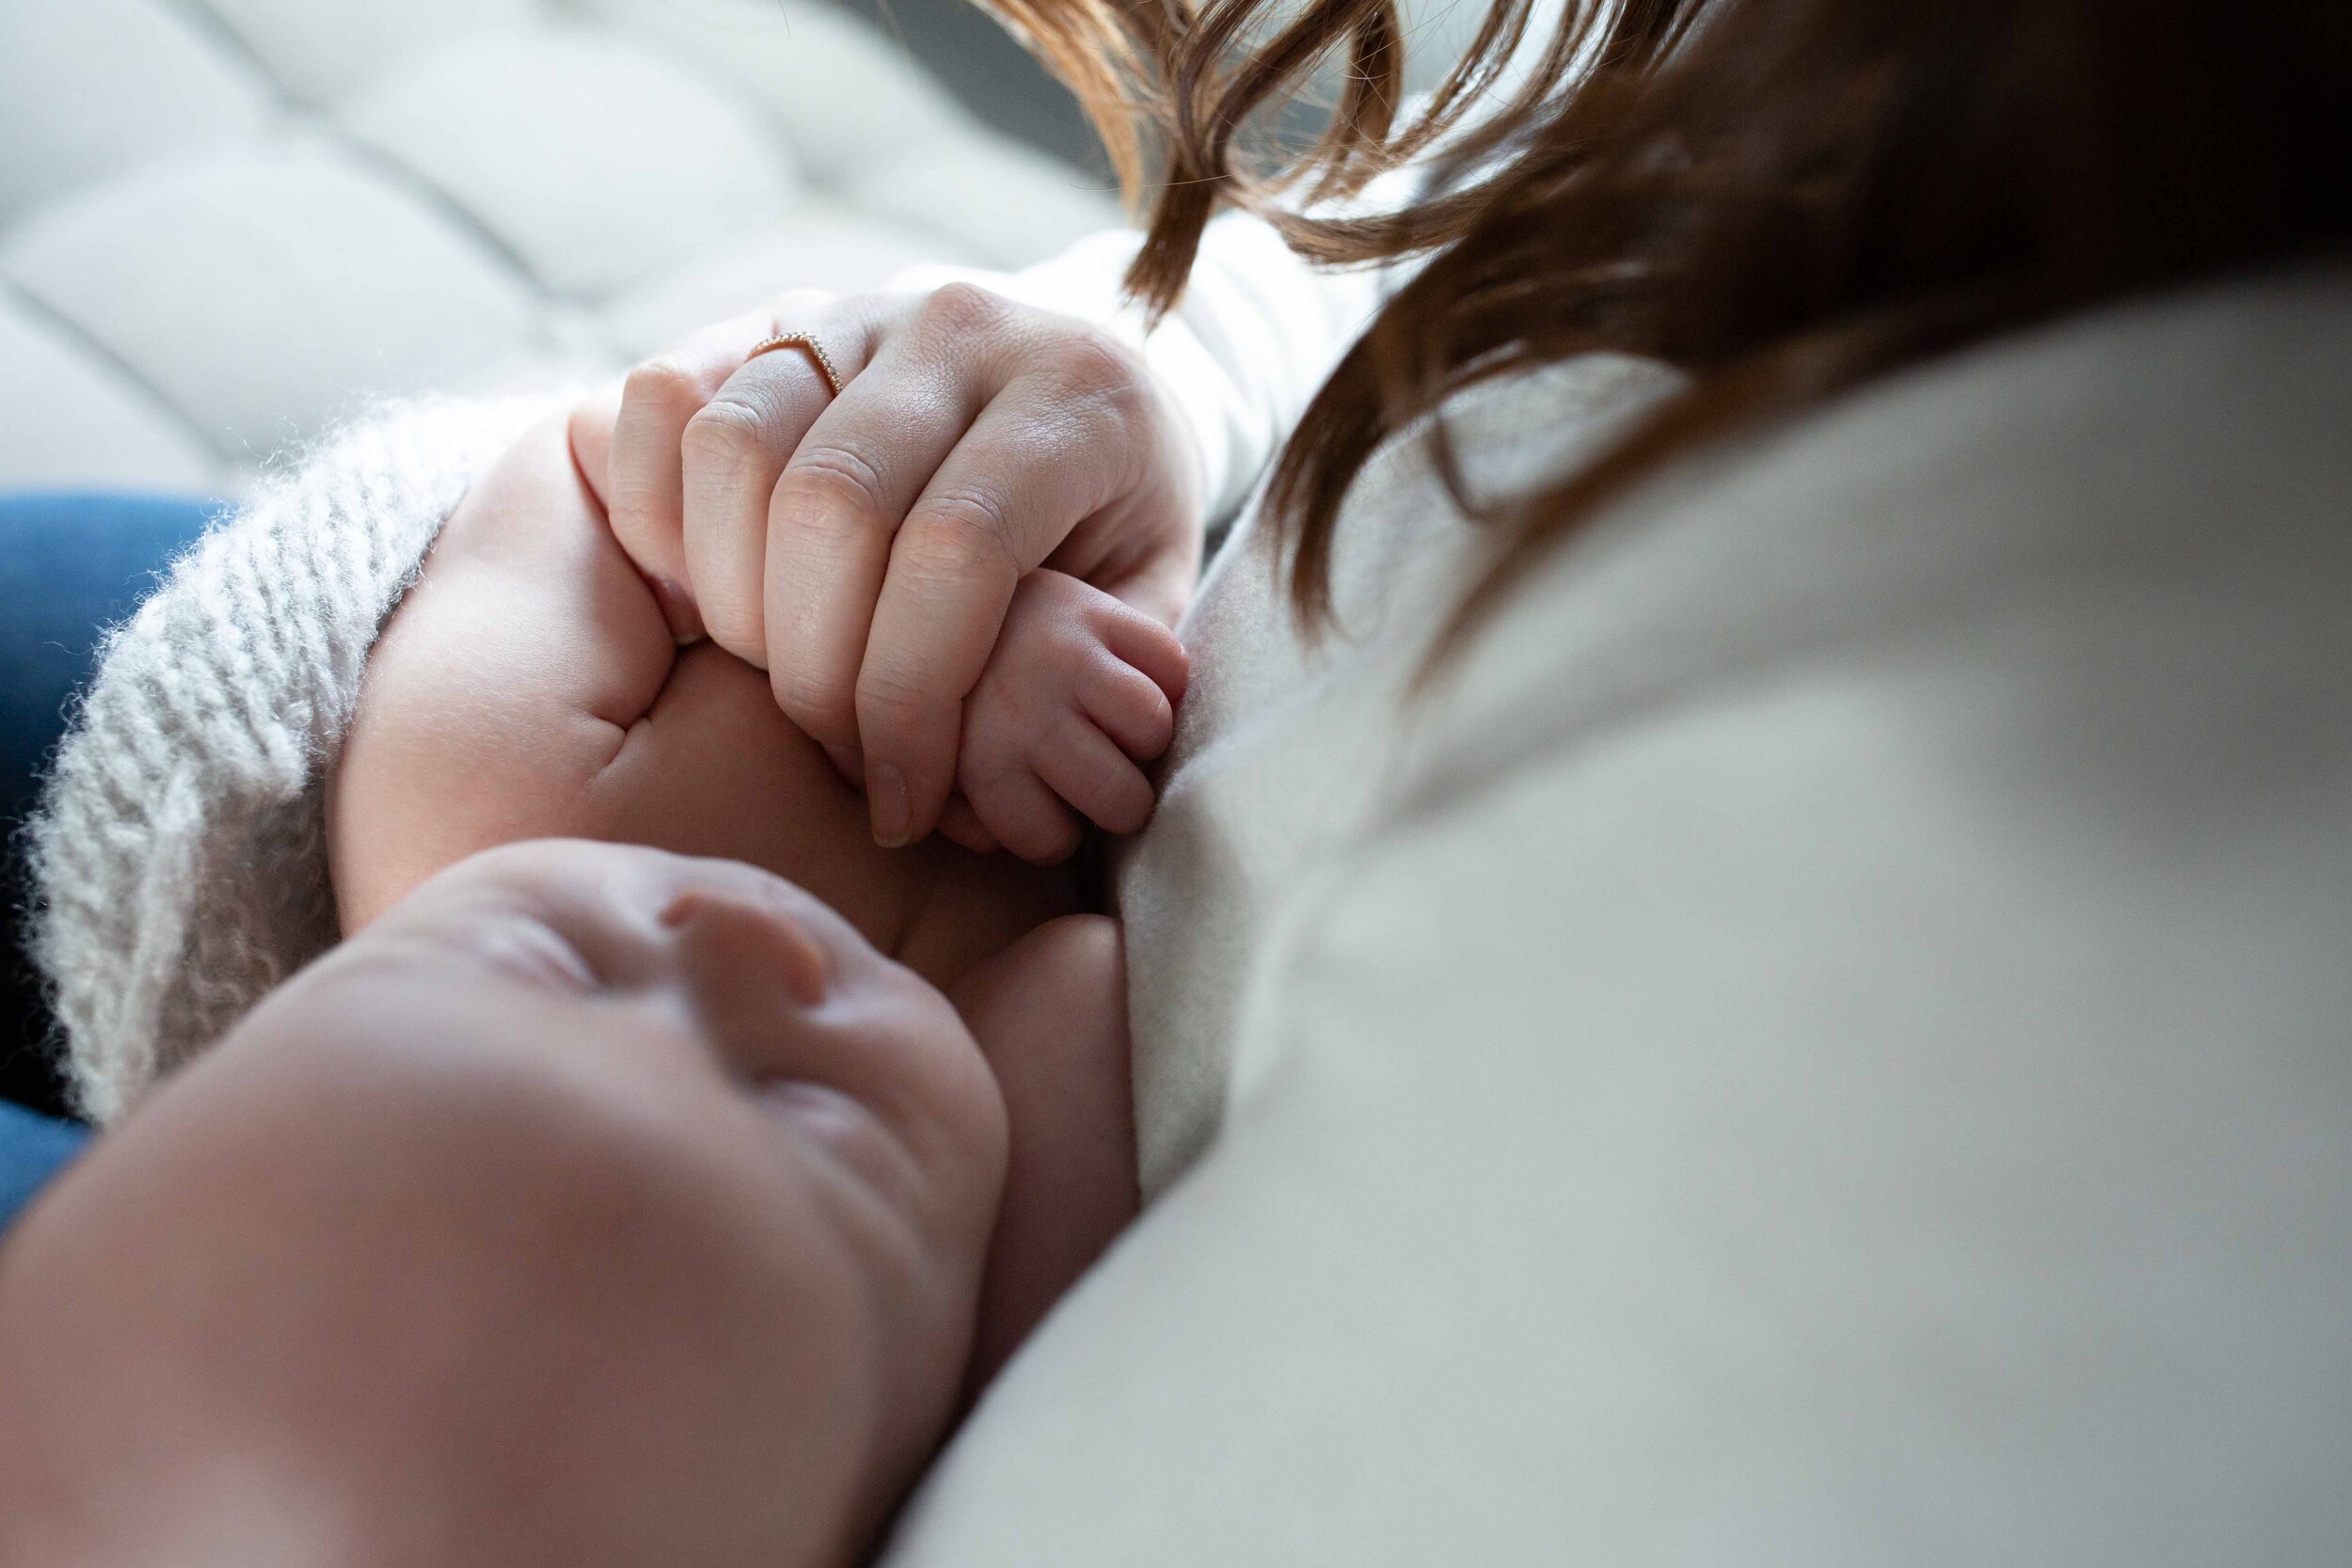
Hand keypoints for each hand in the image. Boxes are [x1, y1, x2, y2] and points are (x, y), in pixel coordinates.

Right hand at [574, 283, 1204, 849]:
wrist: (1090, 392)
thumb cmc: (1112, 524)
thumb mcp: (1146, 596)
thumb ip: (1085, 669)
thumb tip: (975, 770)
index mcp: (1075, 400)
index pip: (955, 547)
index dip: (909, 695)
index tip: (902, 801)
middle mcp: (962, 330)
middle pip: (831, 501)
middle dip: (815, 668)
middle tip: (839, 751)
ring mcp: (858, 310)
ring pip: (735, 444)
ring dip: (730, 596)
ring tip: (776, 672)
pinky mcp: (773, 317)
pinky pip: (666, 395)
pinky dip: (659, 510)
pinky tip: (707, 593)